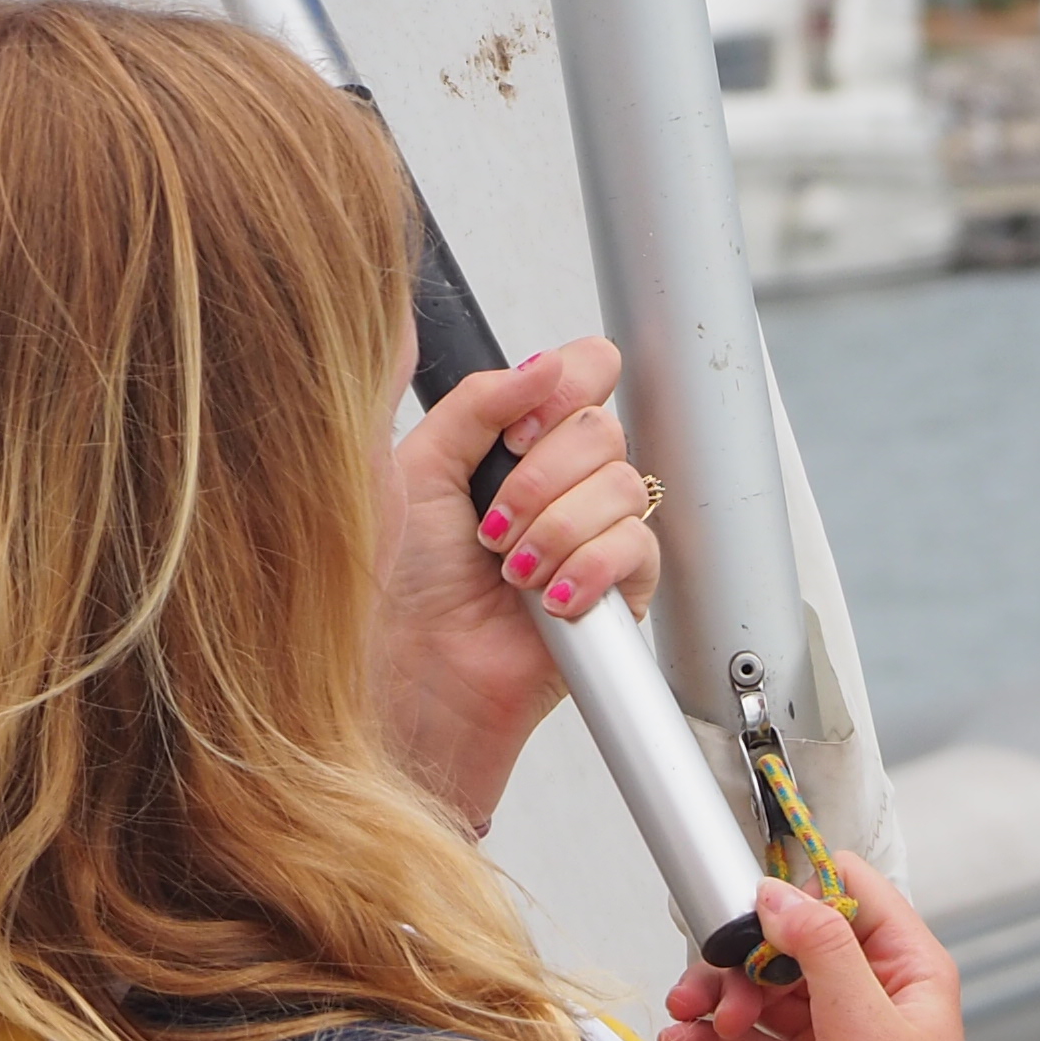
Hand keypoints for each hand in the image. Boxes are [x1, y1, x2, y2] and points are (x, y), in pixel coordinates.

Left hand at [377, 334, 658, 828]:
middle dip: (542, 478)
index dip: (563, 389)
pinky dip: (589, 567)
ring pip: (623, 486)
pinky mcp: (620, 592)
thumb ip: (478, 402)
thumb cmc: (400, 586)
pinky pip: (639, 548)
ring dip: (556, 529)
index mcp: (518, 441)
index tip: (515, 435)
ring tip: (510, 572)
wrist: (412, 676)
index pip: (585, 372)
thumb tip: (544, 364)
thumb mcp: (417, 468)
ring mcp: (594, 535)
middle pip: (604, 429)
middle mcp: (562, 482)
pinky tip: (550, 597)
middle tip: (493, 525)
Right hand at [655, 852, 973, 1040]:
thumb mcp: (864, 1023)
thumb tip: (778, 895)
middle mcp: (873, 998)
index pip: (850, 895)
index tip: (748, 914)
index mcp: (908, 970)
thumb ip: (821, 950)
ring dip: (720, 1000)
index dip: (797, 897)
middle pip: (792, 947)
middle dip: (741, 960)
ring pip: (763, 995)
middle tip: (710, 986)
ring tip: (688, 1017)